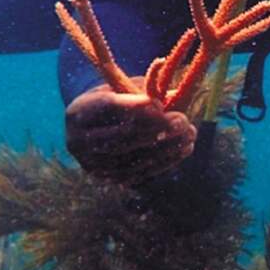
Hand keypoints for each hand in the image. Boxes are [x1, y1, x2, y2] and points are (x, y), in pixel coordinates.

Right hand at [65, 79, 196, 184]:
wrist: (96, 130)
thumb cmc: (115, 102)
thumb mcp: (122, 89)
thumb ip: (143, 90)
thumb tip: (174, 96)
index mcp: (79, 112)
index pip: (107, 108)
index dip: (136, 107)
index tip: (161, 105)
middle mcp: (79, 141)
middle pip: (122, 137)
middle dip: (156, 128)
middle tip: (182, 120)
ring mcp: (93, 165)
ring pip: (134, 158)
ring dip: (167, 147)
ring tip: (190, 134)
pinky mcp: (109, 179)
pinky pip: (141, 173)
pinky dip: (166, 161)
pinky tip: (184, 149)